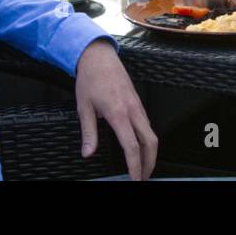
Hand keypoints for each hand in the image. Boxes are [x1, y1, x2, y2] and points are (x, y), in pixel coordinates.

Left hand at [74, 39, 157, 180]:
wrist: (98, 55)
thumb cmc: (91, 77)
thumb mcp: (83, 107)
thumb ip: (88, 133)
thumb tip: (88, 152)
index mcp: (119, 113)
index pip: (132, 147)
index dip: (135, 166)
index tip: (134, 179)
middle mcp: (133, 110)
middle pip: (151, 143)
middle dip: (149, 163)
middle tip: (142, 177)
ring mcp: (138, 105)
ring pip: (152, 134)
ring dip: (150, 152)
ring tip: (142, 166)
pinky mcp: (138, 102)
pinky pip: (148, 124)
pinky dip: (148, 140)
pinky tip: (140, 146)